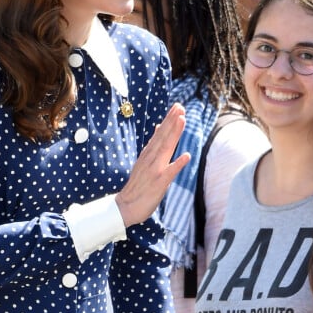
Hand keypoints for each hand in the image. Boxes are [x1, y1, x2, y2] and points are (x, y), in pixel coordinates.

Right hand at [116, 103, 189, 226]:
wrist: (125, 206)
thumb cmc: (138, 185)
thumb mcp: (144, 161)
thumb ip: (153, 145)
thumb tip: (159, 127)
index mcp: (149, 154)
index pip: (160, 134)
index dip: (169, 120)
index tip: (177, 106)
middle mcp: (151, 159)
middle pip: (163, 137)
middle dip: (172, 121)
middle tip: (180, 107)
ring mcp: (154, 170)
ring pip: (166, 149)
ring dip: (174, 134)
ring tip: (182, 120)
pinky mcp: (158, 183)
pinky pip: (169, 172)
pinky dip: (177, 164)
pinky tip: (187, 156)